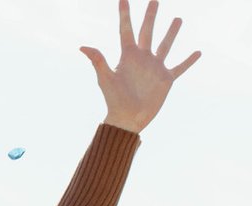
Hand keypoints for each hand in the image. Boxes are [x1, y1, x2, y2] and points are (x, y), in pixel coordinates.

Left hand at [85, 0, 199, 132]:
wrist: (127, 119)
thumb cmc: (113, 100)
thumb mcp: (106, 78)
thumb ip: (98, 61)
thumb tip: (82, 46)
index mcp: (127, 56)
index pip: (126, 30)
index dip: (125, 14)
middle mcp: (142, 58)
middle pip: (148, 32)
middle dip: (151, 16)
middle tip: (155, 0)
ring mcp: (155, 68)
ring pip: (165, 45)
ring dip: (171, 33)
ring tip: (178, 19)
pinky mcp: (166, 79)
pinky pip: (180, 67)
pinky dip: (189, 61)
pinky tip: (198, 52)